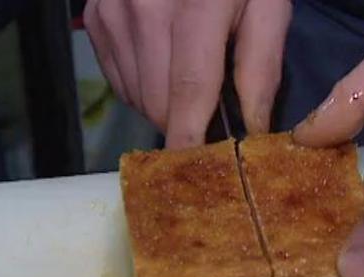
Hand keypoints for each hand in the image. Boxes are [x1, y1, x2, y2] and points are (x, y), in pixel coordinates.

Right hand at [84, 0, 291, 148]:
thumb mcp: (267, 4)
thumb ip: (262, 65)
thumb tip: (252, 128)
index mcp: (196, 5)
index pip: (189, 90)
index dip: (191, 138)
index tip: (195, 173)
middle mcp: (143, 9)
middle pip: (158, 101)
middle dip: (184, 123)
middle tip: (211, 118)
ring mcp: (112, 11)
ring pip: (136, 95)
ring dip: (163, 105)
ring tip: (189, 80)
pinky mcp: (96, 16)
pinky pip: (119, 78)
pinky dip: (143, 85)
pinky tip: (164, 64)